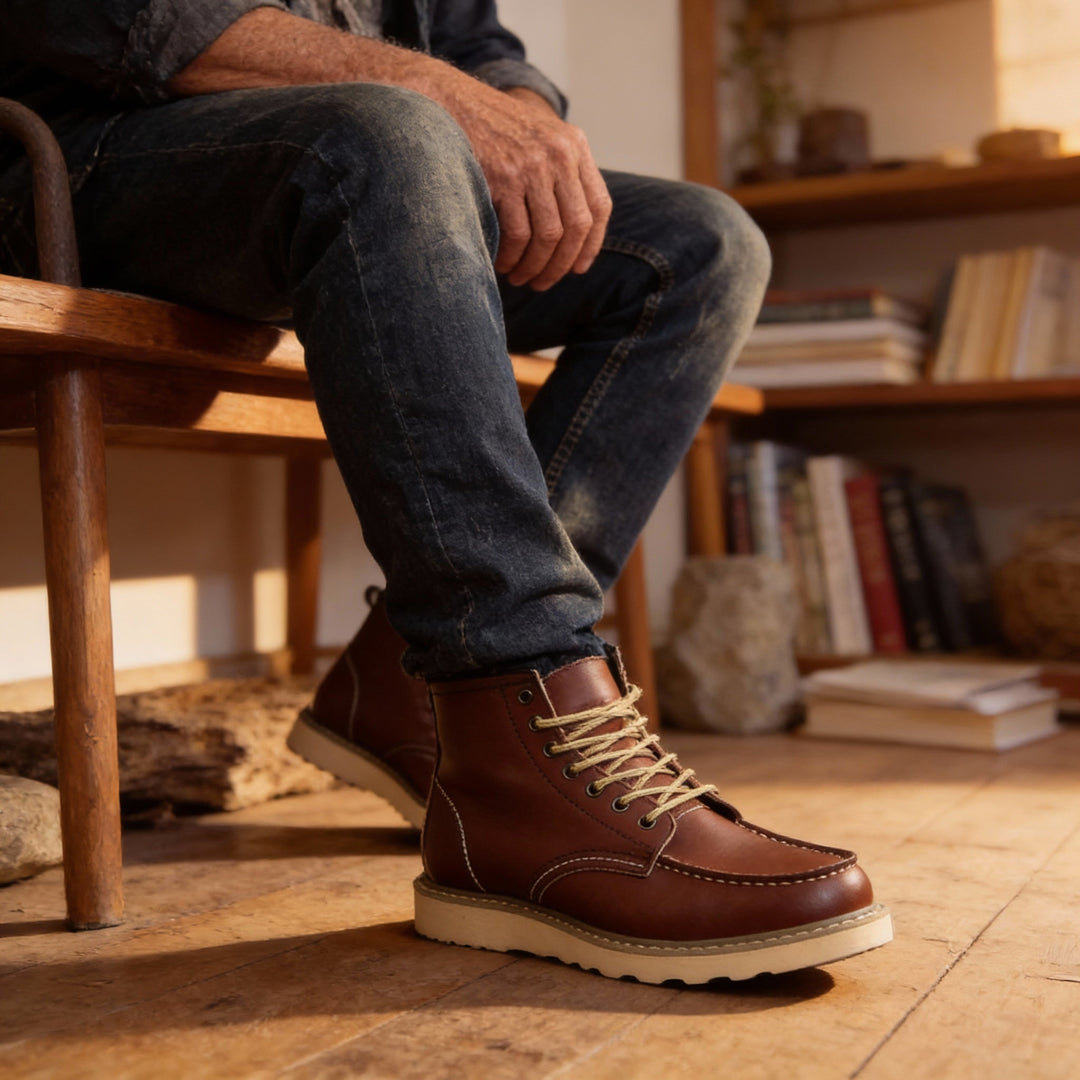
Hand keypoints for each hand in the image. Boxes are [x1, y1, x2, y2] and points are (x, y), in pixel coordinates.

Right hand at [444, 81, 611, 290]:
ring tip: (521, 278)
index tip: (578, 268)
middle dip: (561, 265)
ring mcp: (532, 167)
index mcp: (574, 145)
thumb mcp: (540, 138)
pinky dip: (512, 257)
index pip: (599, 206)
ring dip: (535, 267)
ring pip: (549, 237)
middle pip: (576, 227)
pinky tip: (504, 264)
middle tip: (543, 283)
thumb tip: (573, 235)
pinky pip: (518, 235)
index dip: (591, 245)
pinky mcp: (503, 179)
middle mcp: (559, 155)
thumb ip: (562, 174)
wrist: (451, 104)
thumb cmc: (494, 130)